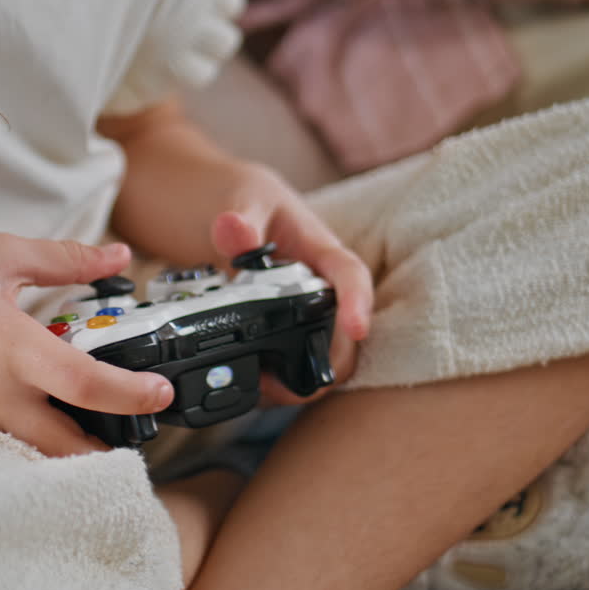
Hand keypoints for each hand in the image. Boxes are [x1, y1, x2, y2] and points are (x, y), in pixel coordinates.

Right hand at [0, 234, 173, 455]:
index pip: (84, 382)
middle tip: (133, 439)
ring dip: (65, 453)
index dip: (129, 395)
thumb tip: (118, 257)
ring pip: (33, 457)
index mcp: (10, 344)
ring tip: (87, 435)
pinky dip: (23, 450)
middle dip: (106, 451)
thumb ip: (63, 259)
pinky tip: (33, 433)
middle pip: (66, 445)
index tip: (160, 396)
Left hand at [208, 165, 373, 404]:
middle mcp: (323, 285)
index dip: (357, 301)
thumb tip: (233, 230)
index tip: (357, 326)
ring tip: (263, 390)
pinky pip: (301, 361)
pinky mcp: (293, 328)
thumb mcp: (238, 199)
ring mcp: (310, 309)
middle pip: (347, 332)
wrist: (231, 208)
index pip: (350, 274)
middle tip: (282, 384)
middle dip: (327, 362)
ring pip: (328, 355)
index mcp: (319, 248)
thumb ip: (238, 221)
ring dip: (305, 379)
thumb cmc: (244, 198)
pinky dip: (283, 381)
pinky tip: (254, 388)